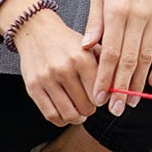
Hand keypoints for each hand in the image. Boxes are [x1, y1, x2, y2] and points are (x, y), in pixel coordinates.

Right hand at [1, 0, 98, 128]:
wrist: (36, 31)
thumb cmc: (68, 42)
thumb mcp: (90, 47)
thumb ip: (106, 66)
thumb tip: (118, 91)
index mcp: (82, 58)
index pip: (100, 93)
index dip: (104, 100)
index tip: (103, 99)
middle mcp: (64, 69)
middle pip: (86, 106)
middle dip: (91, 109)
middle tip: (90, 105)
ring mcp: (47, 79)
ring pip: (69, 114)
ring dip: (77, 117)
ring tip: (79, 112)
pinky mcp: (32, 87)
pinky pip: (50, 115)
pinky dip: (61, 120)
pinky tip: (66, 113)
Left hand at [85, 0, 151, 115]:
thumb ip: (94, 23)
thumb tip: (87, 49)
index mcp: (116, 12)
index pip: (110, 53)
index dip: (105, 78)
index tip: (99, 97)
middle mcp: (137, 17)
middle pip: (129, 60)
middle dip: (121, 87)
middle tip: (115, 110)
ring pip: (147, 57)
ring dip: (139, 82)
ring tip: (131, 102)